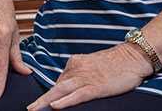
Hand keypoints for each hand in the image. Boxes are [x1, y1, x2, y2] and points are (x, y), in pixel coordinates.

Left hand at [26, 43, 152, 109]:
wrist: (131, 56)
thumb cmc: (114, 63)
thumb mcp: (91, 66)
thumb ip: (79, 74)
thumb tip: (67, 86)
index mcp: (75, 63)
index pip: (59, 81)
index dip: (50, 94)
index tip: (40, 103)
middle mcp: (77, 69)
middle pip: (56, 86)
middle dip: (41, 98)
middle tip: (29, 107)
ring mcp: (86, 78)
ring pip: (62, 90)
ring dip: (46, 101)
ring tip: (35, 109)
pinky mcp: (96, 87)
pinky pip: (78, 95)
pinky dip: (65, 101)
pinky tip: (55, 106)